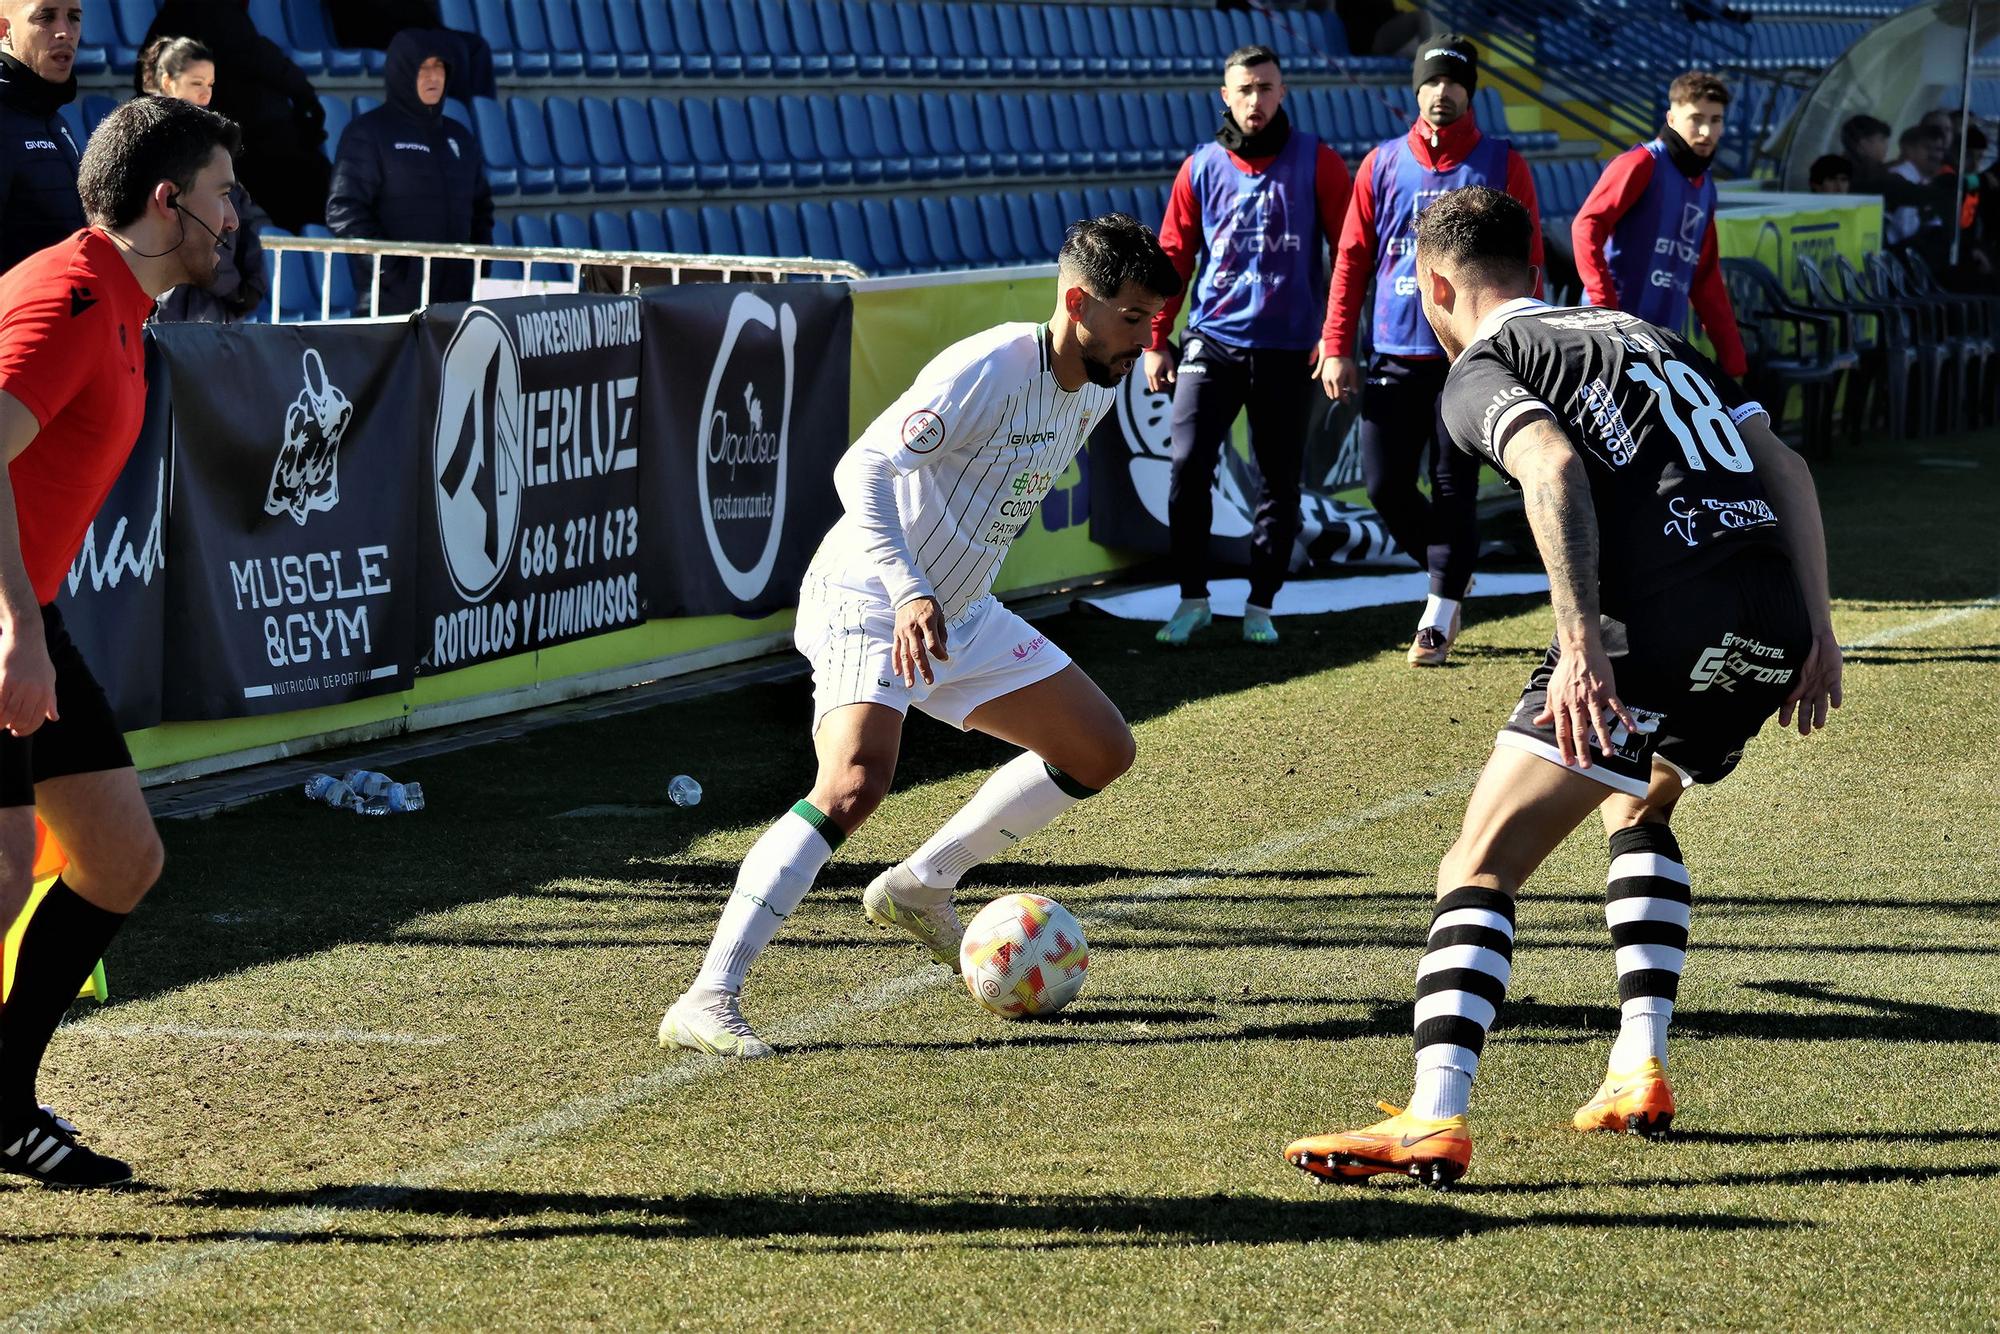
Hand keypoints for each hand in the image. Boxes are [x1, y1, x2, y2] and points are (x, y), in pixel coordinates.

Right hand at [0, 622, 56, 736]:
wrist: (26, 637)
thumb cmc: (37, 659)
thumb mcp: (49, 679)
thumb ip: (50, 699)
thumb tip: (54, 717)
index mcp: (46, 692)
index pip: (38, 719)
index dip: (27, 729)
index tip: (17, 732)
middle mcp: (34, 691)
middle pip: (22, 718)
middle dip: (13, 727)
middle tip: (7, 727)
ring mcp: (19, 685)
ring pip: (9, 713)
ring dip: (2, 722)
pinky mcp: (5, 679)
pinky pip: (0, 702)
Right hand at [892, 597, 948, 687]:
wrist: (909, 594)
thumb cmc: (927, 605)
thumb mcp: (940, 615)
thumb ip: (941, 633)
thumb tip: (943, 651)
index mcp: (926, 622)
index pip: (932, 643)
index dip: (939, 653)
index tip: (945, 658)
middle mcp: (913, 628)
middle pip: (918, 652)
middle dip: (923, 668)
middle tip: (929, 681)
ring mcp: (902, 632)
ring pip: (905, 654)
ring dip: (908, 670)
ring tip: (911, 684)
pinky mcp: (896, 634)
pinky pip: (895, 650)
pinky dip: (896, 662)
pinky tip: (899, 673)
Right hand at [1143, 346, 1175, 393]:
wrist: (1154, 345)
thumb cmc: (1163, 353)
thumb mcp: (1169, 363)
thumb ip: (1171, 373)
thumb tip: (1173, 382)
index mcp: (1155, 374)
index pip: (1158, 388)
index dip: (1164, 389)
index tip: (1169, 386)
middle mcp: (1149, 374)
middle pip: (1153, 387)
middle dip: (1160, 388)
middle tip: (1167, 384)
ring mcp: (1146, 371)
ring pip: (1151, 383)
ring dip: (1157, 383)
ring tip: (1164, 378)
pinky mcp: (1146, 368)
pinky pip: (1149, 378)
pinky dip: (1154, 379)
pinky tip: (1160, 373)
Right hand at [1317, 354, 1360, 402]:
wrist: (1335, 351)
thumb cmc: (1345, 360)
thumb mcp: (1352, 371)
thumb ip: (1353, 382)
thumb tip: (1354, 391)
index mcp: (1337, 380)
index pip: (1339, 395)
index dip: (1344, 399)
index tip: (1348, 401)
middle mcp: (1329, 381)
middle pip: (1333, 395)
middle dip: (1339, 397)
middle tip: (1346, 396)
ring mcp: (1324, 379)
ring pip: (1328, 392)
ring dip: (1335, 393)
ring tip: (1342, 390)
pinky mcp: (1322, 376)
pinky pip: (1326, 387)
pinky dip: (1331, 389)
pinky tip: (1336, 386)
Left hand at [1533, 638, 1636, 768]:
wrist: (1579, 651)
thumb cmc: (1564, 672)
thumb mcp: (1551, 690)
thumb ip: (1547, 709)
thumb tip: (1538, 724)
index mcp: (1561, 705)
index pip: (1562, 731)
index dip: (1565, 748)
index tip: (1569, 762)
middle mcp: (1576, 704)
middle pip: (1579, 731)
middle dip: (1583, 750)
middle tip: (1588, 766)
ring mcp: (1592, 697)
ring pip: (1598, 722)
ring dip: (1604, 739)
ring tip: (1608, 754)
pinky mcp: (1606, 690)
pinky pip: (1617, 706)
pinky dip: (1625, 718)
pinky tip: (1632, 729)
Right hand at [1777, 631, 1842, 735]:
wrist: (1815, 635)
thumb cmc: (1799, 648)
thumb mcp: (1791, 665)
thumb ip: (1791, 682)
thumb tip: (1786, 699)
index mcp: (1796, 687)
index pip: (1789, 704)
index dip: (1786, 714)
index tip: (1783, 724)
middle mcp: (1810, 689)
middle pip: (1806, 708)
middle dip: (1805, 720)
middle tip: (1804, 733)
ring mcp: (1822, 685)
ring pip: (1821, 703)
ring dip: (1820, 715)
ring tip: (1818, 726)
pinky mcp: (1834, 678)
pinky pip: (1836, 690)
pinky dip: (1836, 697)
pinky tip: (1836, 706)